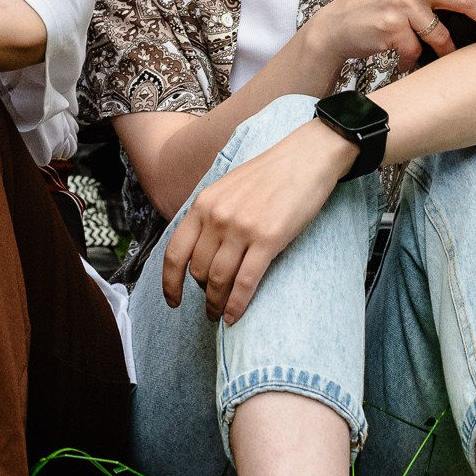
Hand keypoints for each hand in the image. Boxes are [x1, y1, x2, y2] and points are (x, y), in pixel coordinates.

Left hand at [163, 119, 355, 320]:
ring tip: (219, 315)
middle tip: (210, 306)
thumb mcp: (227, 188)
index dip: (169, 283)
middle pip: (198, 270)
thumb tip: (201, 252)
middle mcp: (216, 217)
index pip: (175, 252)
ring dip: (216, 304)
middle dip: (202, 294)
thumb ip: (210, 215)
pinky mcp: (267, 239)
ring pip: (218, 280)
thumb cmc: (270, 175)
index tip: (173, 301)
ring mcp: (241, 228)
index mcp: (203, 204)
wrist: (306, 158)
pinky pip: (245, 282)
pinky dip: (237, 304)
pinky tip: (234, 317)